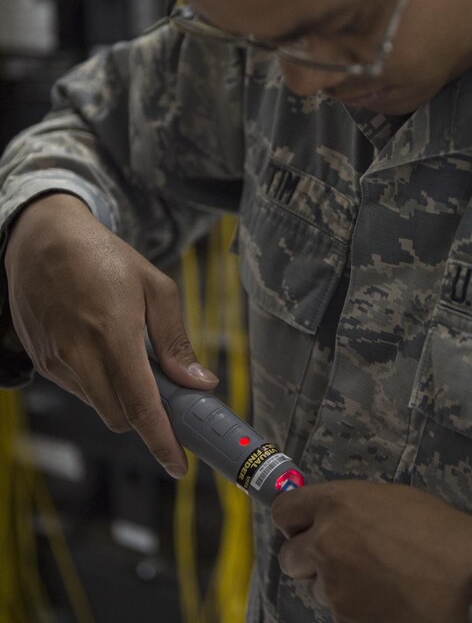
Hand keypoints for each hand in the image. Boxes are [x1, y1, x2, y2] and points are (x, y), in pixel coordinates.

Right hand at [4, 192, 217, 477]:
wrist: (43, 240)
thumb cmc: (104, 257)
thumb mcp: (155, 287)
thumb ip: (176, 340)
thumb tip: (199, 382)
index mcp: (114, 334)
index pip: (140, 404)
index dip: (162, 440)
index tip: (179, 463)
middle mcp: (79, 353)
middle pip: (118, 416)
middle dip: (145, 417)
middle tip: (167, 399)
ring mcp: (55, 360)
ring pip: (97, 404)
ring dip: (120, 397)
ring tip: (130, 357)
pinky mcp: (41, 360)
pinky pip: (77, 389)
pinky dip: (98, 384)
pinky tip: (103, 350)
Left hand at [272, 480, 471, 622]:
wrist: (471, 582)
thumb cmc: (441, 532)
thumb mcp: (391, 500)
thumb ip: (351, 508)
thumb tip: (332, 518)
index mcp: (337, 503)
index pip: (284, 510)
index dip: (294, 522)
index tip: (304, 528)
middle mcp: (326, 542)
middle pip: (289, 556)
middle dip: (309, 559)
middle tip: (340, 559)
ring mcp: (334, 587)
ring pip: (318, 588)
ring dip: (336, 585)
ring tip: (377, 581)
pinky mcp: (345, 620)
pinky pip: (339, 612)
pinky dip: (355, 608)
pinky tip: (386, 599)